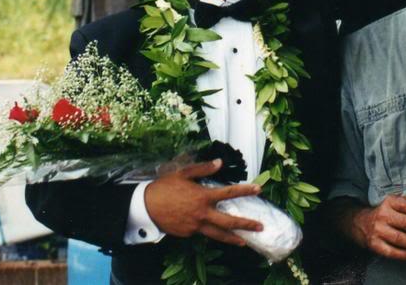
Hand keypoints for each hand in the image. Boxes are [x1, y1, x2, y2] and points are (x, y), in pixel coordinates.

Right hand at [144, 159, 262, 245]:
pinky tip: (210, 228)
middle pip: (229, 222)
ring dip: (232, 238)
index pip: (229, 193)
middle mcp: (202, 213)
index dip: (245, 190)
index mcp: (203, 196)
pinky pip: (201, 232)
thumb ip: (203, 169)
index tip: (258, 189)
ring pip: (217, 235)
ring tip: (244, 242)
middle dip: (246, 224)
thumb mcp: (183, 173)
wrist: (144, 206)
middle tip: (260, 227)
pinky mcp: (187, 234)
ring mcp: (195, 226)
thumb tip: (219, 162)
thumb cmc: (164, 187)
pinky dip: (207, 230)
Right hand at [352, 195, 405, 259]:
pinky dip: (405, 255)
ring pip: (399, 238)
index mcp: (389, 203)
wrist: (362, 223)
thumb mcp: (394, 202)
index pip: (404, 204)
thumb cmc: (385, 213)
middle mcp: (382, 215)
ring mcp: (378, 231)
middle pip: (404, 222)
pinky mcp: (376, 245)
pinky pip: (392, 252)